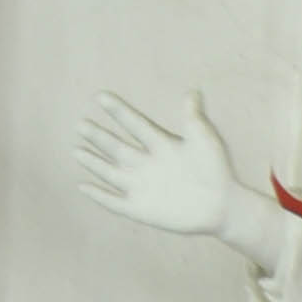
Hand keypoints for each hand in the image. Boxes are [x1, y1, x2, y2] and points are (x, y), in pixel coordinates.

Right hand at [78, 85, 257, 254]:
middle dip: (99, 137)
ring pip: (111, 172)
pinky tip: (83, 186)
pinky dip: (99, 195)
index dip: (119, 111)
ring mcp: (142, 186)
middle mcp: (146, 164)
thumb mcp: (204, 140)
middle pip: (117, 148)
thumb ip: (193, 117)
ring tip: (77, 150)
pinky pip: (115, 202)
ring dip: (94, 162)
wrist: (224, 206)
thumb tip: (192, 91)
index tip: (101, 96)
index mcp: (160, 144)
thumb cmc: (216, 170)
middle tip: (82, 124)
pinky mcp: (141, 209)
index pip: (135, 124)